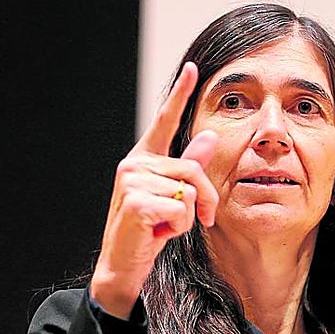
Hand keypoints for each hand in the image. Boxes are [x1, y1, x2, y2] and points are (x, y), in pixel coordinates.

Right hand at [89, 61, 219, 317]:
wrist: (123, 266)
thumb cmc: (149, 232)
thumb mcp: (174, 197)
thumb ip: (190, 166)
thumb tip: (210, 135)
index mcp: (143, 159)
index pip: (164, 121)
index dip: (179, 94)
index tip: (193, 67)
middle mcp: (133, 164)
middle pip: (194, 171)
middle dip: (204, 200)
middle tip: (192, 221)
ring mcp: (131, 181)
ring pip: (189, 194)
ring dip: (186, 219)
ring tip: (162, 228)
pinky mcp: (135, 202)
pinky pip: (181, 211)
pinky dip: (176, 229)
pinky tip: (155, 234)